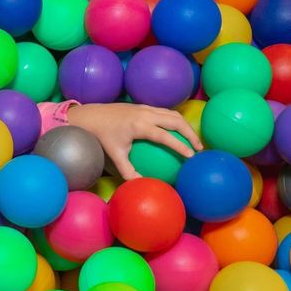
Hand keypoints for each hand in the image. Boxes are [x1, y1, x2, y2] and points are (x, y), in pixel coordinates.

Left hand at [65, 102, 203, 180]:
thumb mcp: (114, 155)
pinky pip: (165, 112)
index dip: (180, 145)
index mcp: (139, 125)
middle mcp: (145, 114)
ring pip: (173, 114)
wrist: (91, 115)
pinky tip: (178, 133)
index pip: (165, 136)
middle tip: (199, 148)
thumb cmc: (102, 135)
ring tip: (194, 141)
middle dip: (190, 133)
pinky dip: (176, 121)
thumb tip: (141, 185)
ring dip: (185, 126)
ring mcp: (145, 108)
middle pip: (175, 120)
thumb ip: (128, 171)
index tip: (191, 156)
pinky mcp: (144, 106)